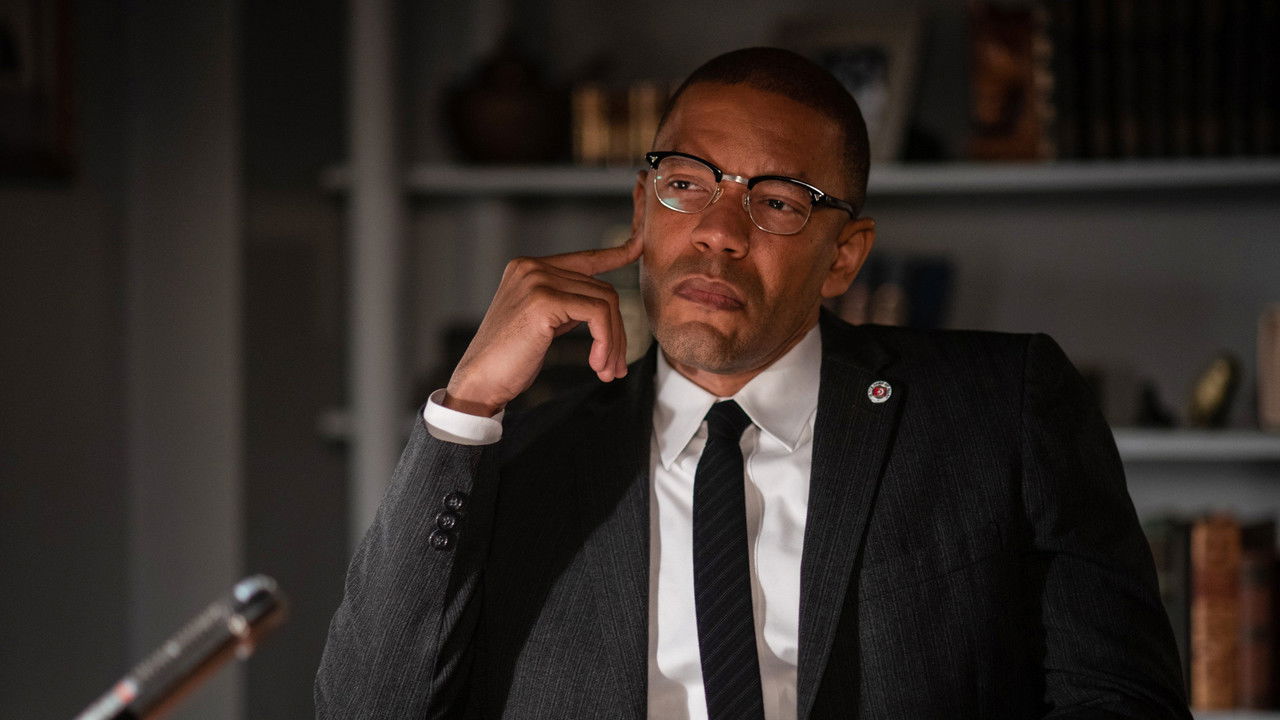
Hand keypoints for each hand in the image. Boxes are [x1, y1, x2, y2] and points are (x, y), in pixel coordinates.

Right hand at [443, 233, 643, 416]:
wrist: (479, 381)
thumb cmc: (509, 360)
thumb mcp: (542, 324)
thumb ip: (567, 305)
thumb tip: (604, 305)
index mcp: (529, 268)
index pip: (584, 258)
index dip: (615, 254)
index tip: (638, 246)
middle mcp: (532, 267)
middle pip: (601, 289)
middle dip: (617, 332)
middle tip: (615, 367)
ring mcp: (537, 280)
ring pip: (605, 302)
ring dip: (614, 342)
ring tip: (607, 371)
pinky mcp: (544, 300)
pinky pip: (597, 315)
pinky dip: (606, 342)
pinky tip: (597, 365)